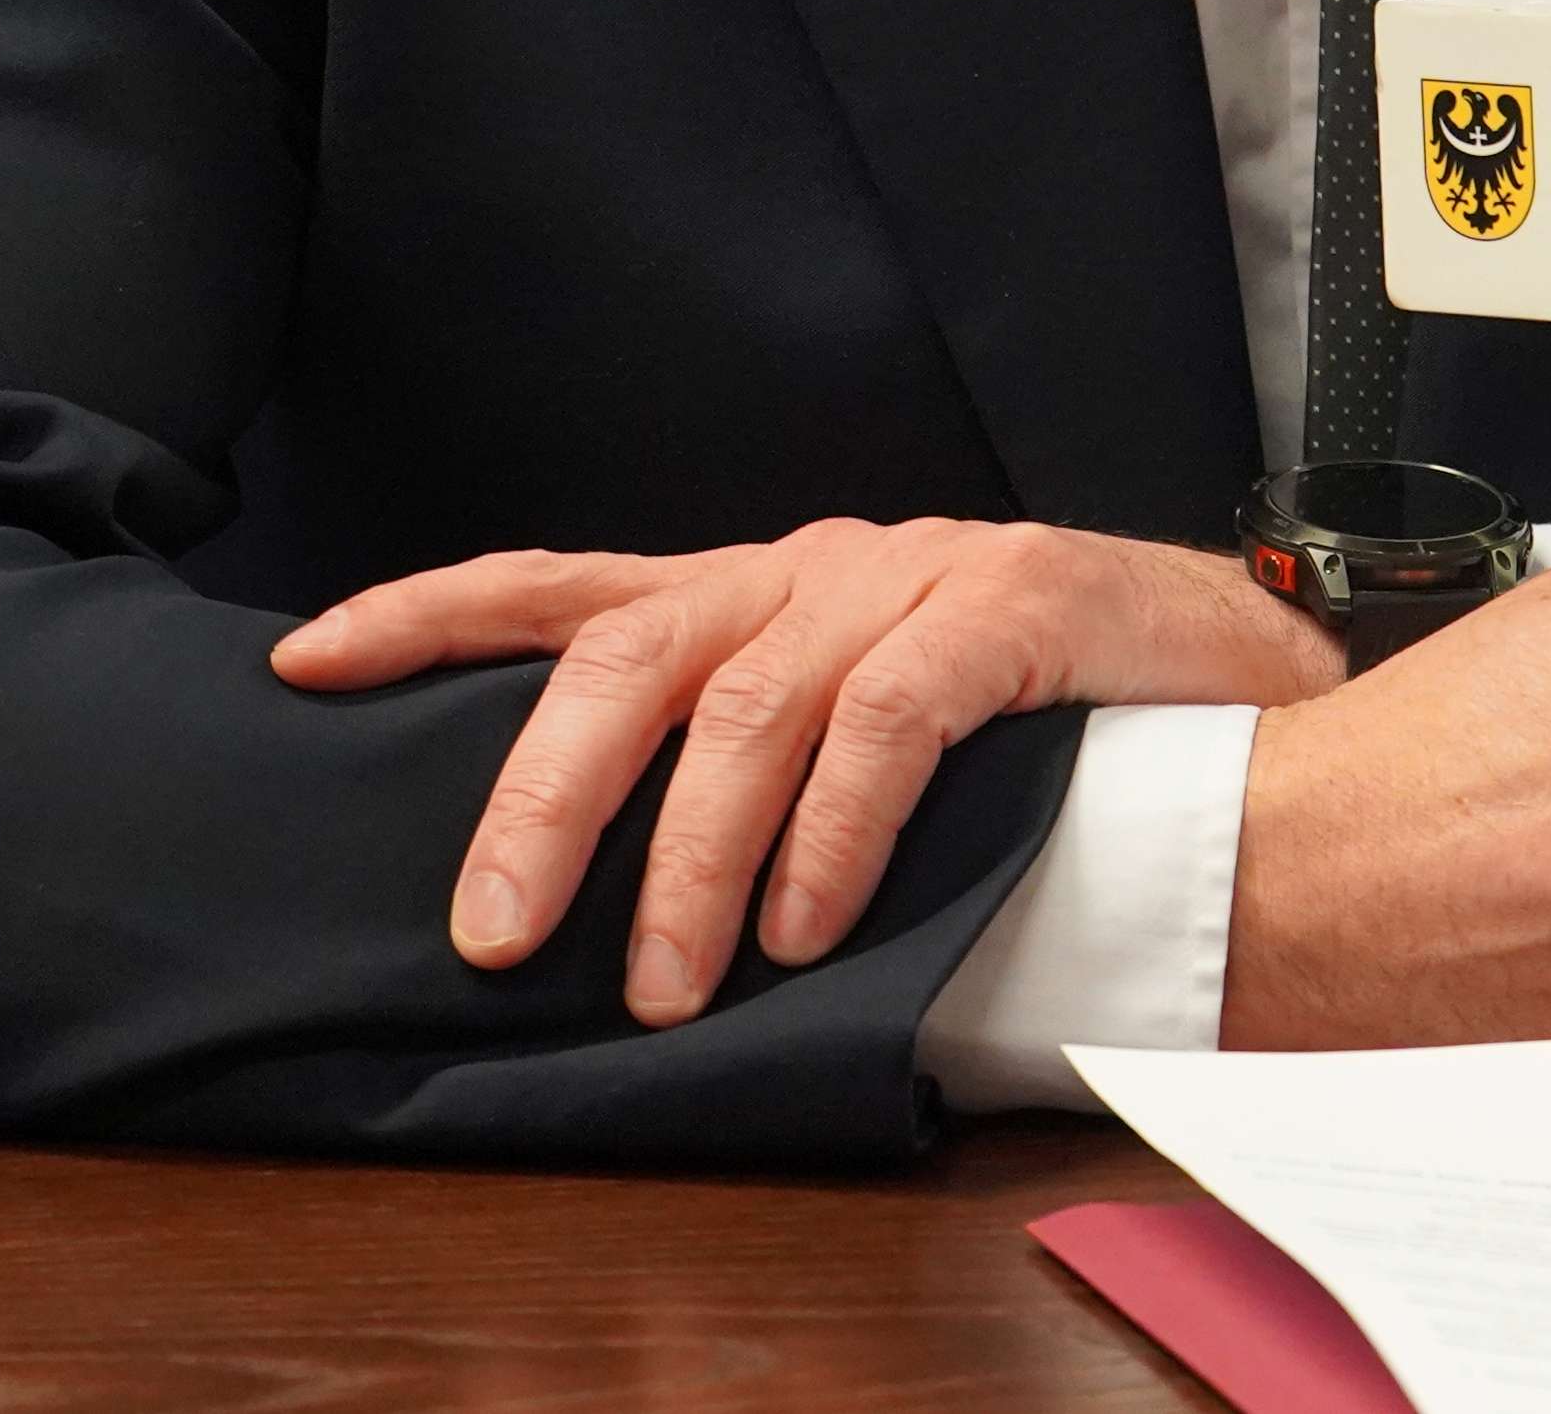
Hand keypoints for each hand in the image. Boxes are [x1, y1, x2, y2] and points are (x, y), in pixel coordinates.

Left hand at [270, 521, 1339, 1022]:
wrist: (1248, 710)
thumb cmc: (1042, 744)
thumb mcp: (866, 743)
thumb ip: (751, 787)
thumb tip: (603, 916)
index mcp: (765, 596)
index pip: (563, 586)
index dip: (427, 614)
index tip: (303, 661)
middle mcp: (820, 568)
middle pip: (629, 652)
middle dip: (540, 795)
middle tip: (493, 929)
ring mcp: (918, 577)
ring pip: (749, 701)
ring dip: (689, 858)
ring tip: (665, 982)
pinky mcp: (1018, 606)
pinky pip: (889, 719)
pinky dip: (831, 832)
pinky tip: (803, 926)